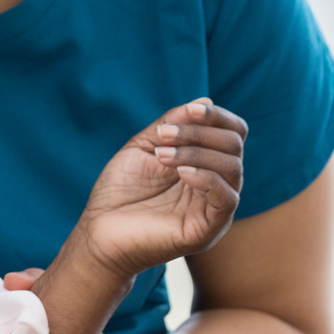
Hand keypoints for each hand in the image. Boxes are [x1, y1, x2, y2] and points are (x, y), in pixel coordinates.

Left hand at [74, 101, 246, 279]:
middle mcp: (216, 185)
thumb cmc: (120, 190)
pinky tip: (181, 172)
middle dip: (199, 132)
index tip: (190, 110)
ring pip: (232, 168)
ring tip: (161, 156)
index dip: (217, 116)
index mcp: (205, 164)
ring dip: (196, 152)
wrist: (99, 232)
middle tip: (162, 137)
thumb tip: (204, 101)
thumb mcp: (145, 146)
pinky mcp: (208, 231)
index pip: (233, 133)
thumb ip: (172, 124)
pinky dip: (208, 178)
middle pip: (234, 146)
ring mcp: (214, 209)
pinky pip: (227, 199)